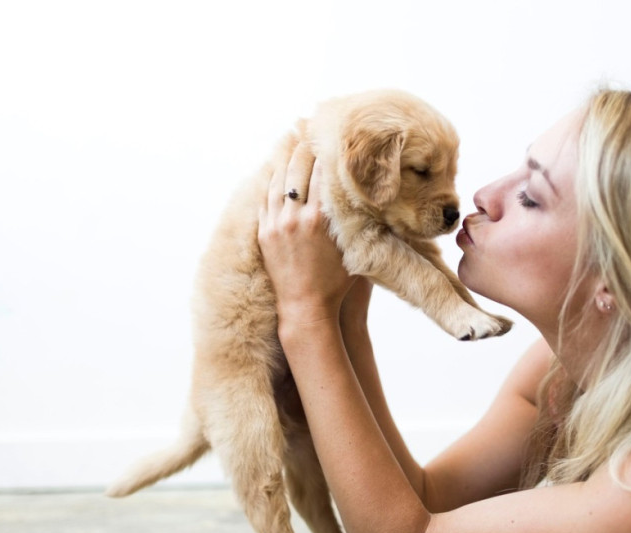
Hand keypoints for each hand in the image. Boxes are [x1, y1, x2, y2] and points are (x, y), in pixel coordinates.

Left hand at [258, 145, 355, 327]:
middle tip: (311, 126)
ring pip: (279, 180)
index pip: (324, 172)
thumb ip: (357, 220)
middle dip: (306, 146)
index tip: (332, 133)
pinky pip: (266, 198)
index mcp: (322, 219)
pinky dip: (272, 179)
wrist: (306, 309)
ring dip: (285, 157)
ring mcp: (277, 225)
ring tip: (292, 138)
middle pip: (299, 169)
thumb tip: (365, 195)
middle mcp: (297, 218)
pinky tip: (277, 168)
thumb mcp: (354, 248)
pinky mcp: (265, 233)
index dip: (328, 150)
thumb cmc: (339, 284)